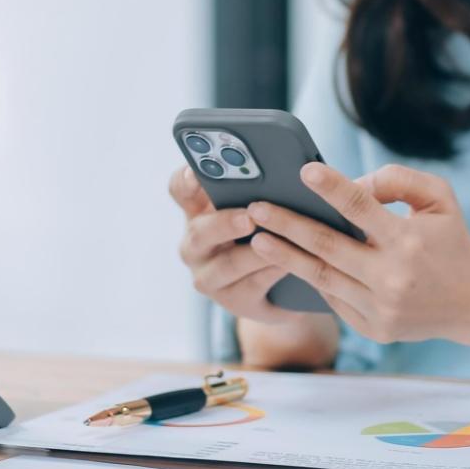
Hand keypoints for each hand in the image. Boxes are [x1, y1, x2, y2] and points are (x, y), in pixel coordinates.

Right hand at [168, 166, 300, 324]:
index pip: (180, 190)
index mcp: (198, 212)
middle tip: (249, 217)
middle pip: (199, 232)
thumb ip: (256, 189)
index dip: (186, 181)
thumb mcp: (256, 208)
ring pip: (227, 264)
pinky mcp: (233, 301)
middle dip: (225, 224)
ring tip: (277, 241)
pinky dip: (271, 271)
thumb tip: (279, 167)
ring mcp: (209, 276)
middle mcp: (196, 245)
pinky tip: (289, 263)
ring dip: (254, 253)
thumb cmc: (268, 230)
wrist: (282, 285)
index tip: (197, 172)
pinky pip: (252, 286)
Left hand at [245, 162, 469, 344]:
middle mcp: (392, 275)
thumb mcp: (440, 199)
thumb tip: (353, 184)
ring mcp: (381, 307)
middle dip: (287, 224)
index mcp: (408, 239)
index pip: (361, 207)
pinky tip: (289, 264)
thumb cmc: (452, 241)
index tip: (303, 171)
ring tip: (257, 240)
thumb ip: (398, 180)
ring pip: (322, 277)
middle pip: (327, 246)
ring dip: (285, 257)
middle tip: (256, 208)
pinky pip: (335, 300)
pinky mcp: (375, 329)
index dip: (330, 187)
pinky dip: (312, 280)